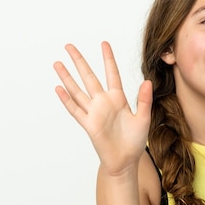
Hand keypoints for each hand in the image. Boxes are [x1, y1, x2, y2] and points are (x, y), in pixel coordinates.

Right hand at [53, 41, 151, 174]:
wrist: (126, 160)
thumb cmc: (135, 140)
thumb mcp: (144, 118)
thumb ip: (144, 100)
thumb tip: (148, 81)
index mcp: (118, 99)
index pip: (112, 74)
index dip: (108, 59)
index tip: (104, 43)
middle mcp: (104, 102)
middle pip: (89, 77)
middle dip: (79, 61)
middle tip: (69, 46)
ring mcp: (94, 112)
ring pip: (77, 90)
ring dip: (67, 77)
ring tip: (57, 63)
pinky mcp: (88, 124)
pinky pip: (75, 109)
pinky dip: (66, 99)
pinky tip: (58, 88)